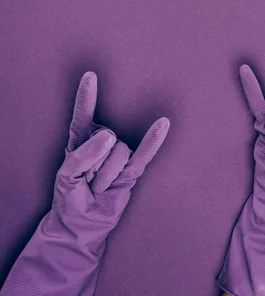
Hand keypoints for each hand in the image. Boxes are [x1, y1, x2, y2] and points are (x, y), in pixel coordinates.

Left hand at [1, 71, 169, 295]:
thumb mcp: (66, 176)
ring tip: (98, 188)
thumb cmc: (70, 197)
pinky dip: (154, 140)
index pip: (84, 114)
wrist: (82, 226)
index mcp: (82, 139)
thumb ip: (84, 154)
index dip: (87, 96)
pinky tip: (163, 124)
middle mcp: (103, 141)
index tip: (90, 76)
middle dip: (94, 166)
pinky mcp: (133, 169)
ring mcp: (119, 154)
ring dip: (106, 176)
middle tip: (86, 183)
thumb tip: (110, 136)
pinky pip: (145, 153)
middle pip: (105, 140)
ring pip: (119, 153)